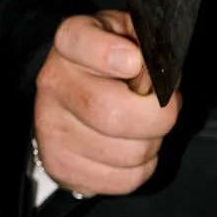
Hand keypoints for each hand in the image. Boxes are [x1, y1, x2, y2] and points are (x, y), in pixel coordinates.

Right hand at [33, 10, 179, 196]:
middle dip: (156, 118)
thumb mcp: (131, 38)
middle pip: (111, 113)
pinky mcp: (61, 165)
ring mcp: (51, 127)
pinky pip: (124, 179)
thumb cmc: (116, 68)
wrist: (76, 101)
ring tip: (144, 129)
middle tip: (166, 110)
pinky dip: (141, 168)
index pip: (79, 42)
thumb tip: (161, 74)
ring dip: (151, 144)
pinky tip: (130, 148)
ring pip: (126, 153)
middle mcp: (53, 82)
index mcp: (71, 42)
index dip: (107, 54)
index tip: (134, 62)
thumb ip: (148, 45)